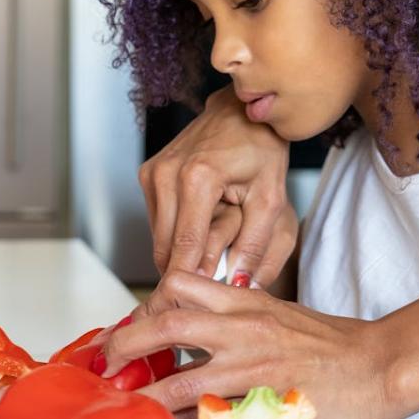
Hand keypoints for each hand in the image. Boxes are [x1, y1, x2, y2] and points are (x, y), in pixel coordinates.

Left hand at [100, 271, 405, 416]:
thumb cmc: (330, 342)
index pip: (179, 285)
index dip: (146, 303)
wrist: (378, 363)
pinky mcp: (265, 405)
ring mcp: (252, 371)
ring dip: (149, 398)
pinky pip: (215, 416)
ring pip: (182, 383)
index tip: (129, 325)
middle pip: (167, 324)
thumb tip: (190, 328)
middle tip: (108, 361)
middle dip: (126, 343)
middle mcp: (243, 331)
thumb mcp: (276, 312)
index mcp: (244, 303)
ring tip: (131, 406)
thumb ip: (234, 315)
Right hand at [139, 85, 295, 286]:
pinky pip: (157, 223)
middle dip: (185, 273)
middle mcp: (166, 174)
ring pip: (158, 239)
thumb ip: (256, 245)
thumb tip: (241, 284)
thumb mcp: (271, 199)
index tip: (197, 306)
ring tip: (209, 257)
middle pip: (165, 248)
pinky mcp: (147, 175)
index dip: (190, 281)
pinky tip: (198, 232)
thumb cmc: (260, 150)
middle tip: (208, 292)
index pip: (185, 246)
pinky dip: (175, 236)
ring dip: (179, 255)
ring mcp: (152, 173)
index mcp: (197, 178)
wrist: (239, 113)